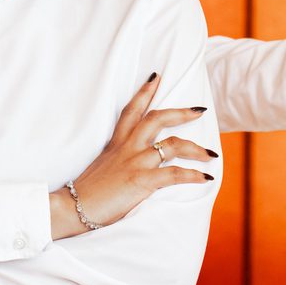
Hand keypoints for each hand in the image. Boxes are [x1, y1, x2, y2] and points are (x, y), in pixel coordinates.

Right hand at [53, 74, 214, 238]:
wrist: (74, 207)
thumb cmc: (88, 191)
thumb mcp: (103, 166)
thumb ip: (118, 158)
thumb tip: (130, 161)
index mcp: (117, 143)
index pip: (131, 110)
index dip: (144, 92)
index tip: (156, 77)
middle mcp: (128, 147)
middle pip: (157, 118)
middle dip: (181, 113)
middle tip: (199, 110)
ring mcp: (136, 162)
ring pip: (173, 144)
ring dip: (196, 148)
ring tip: (211, 154)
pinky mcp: (142, 181)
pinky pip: (175, 174)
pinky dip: (194, 175)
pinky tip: (206, 177)